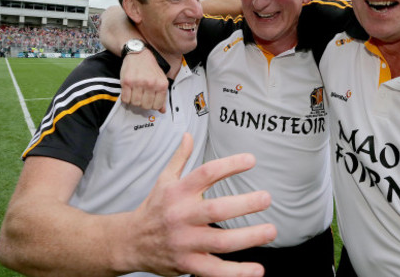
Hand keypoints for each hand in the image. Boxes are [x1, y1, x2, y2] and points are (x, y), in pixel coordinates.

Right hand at [120, 49, 167, 112]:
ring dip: (134, 101)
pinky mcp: (127, 81)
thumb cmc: (150, 68)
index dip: (152, 106)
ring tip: (135, 93)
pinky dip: (126, 98)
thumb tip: (162, 110)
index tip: (149, 101)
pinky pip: (125, 99)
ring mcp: (138, 83)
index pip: (157, 106)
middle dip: (142, 104)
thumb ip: (162, 96)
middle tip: (141, 97)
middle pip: (145, 106)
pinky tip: (129, 92)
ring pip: (135, 103)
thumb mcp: (160, 80)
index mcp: (161, 84)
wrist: (139, 54)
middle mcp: (151, 84)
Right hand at [124, 133, 275, 276]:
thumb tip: (189, 135)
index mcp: (178, 192)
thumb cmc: (154, 208)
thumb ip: (179, 158)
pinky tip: (257, 271)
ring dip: (248, 237)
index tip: (251, 160)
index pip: (205, 174)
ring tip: (271, 230)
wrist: (129, 242)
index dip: (229, 165)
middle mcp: (182, 216)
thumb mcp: (164, 180)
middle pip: (216, 210)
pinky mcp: (187, 264)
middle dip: (244, 204)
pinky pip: (214, 271)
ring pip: (219, 242)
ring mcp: (185, 242)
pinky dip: (236, 273)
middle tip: (266, 198)